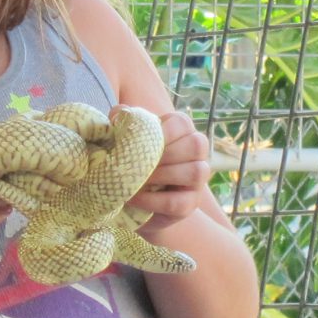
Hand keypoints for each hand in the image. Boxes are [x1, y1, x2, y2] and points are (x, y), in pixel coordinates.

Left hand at [128, 109, 211, 233]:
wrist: (137, 197)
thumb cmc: (135, 159)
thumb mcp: (127, 138)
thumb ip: (122, 121)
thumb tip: (118, 113)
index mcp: (183, 131)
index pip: (183, 123)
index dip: (164, 130)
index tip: (140, 140)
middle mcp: (198, 152)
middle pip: (195, 145)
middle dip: (165, 154)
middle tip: (136, 161)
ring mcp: (198, 180)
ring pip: (195, 172)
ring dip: (162, 175)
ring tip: (135, 180)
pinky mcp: (190, 204)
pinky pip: (179, 202)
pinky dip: (153, 201)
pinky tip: (133, 198)